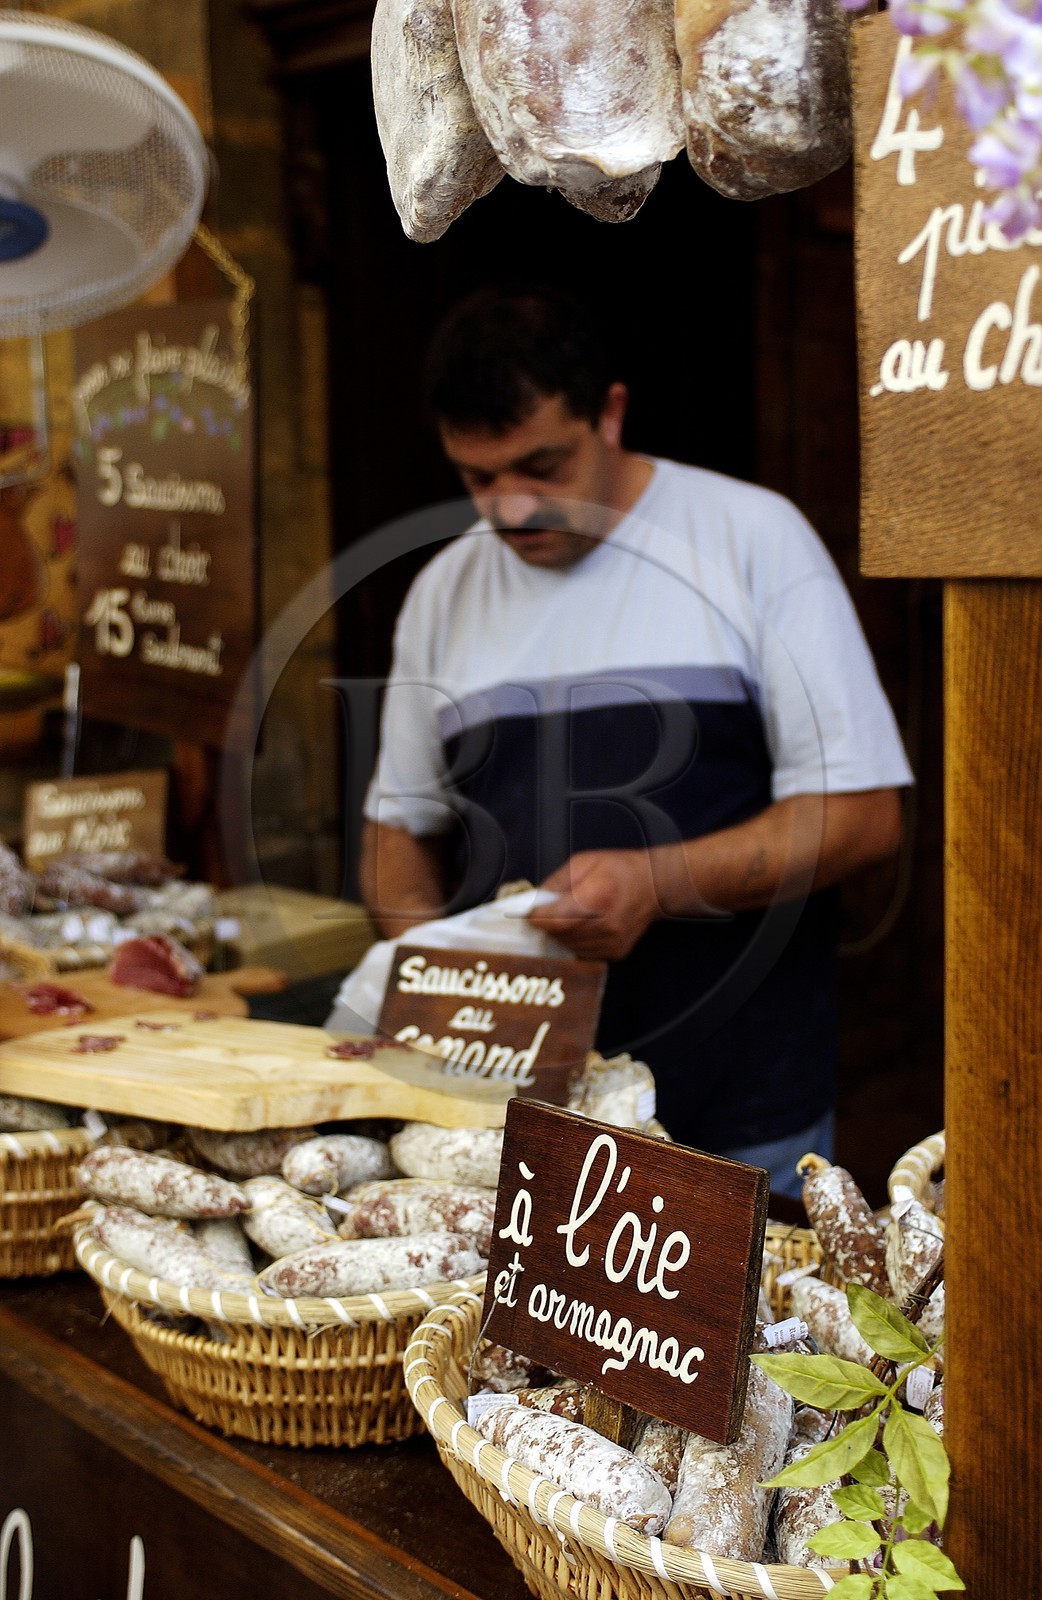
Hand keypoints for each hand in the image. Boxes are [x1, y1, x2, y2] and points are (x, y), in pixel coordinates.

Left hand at [528, 850, 661, 960]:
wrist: (655, 886)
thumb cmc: (619, 869)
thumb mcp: (584, 862)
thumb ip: (557, 882)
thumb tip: (535, 900)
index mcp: (596, 898)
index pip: (555, 920)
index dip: (536, 918)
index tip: (528, 913)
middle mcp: (605, 925)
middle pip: (559, 935)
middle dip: (548, 924)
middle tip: (548, 911)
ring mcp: (611, 943)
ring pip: (569, 947)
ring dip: (561, 934)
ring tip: (570, 916)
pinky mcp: (615, 953)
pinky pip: (583, 953)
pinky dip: (576, 942)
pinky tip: (584, 926)